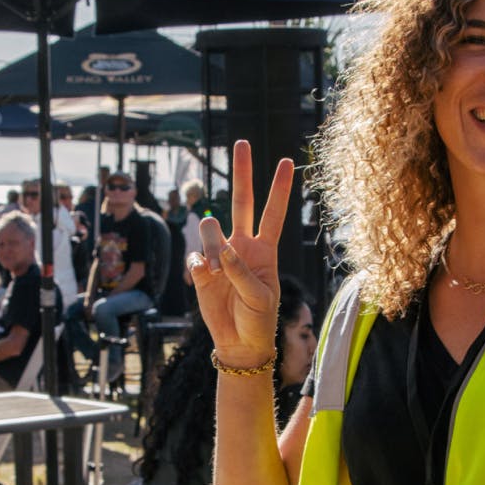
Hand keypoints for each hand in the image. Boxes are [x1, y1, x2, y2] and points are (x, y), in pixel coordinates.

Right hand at [187, 140, 292, 367]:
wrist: (239, 342)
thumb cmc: (259, 319)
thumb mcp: (260, 298)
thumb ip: (242, 272)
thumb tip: (223, 251)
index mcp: (265, 250)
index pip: (273, 213)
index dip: (280, 188)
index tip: (288, 161)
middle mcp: (242, 245)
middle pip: (242, 201)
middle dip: (243, 172)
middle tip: (243, 142)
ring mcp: (220, 254)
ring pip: (210, 228)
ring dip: (213, 244)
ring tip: (218, 270)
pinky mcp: (201, 268)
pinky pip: (196, 256)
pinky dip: (200, 267)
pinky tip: (206, 280)